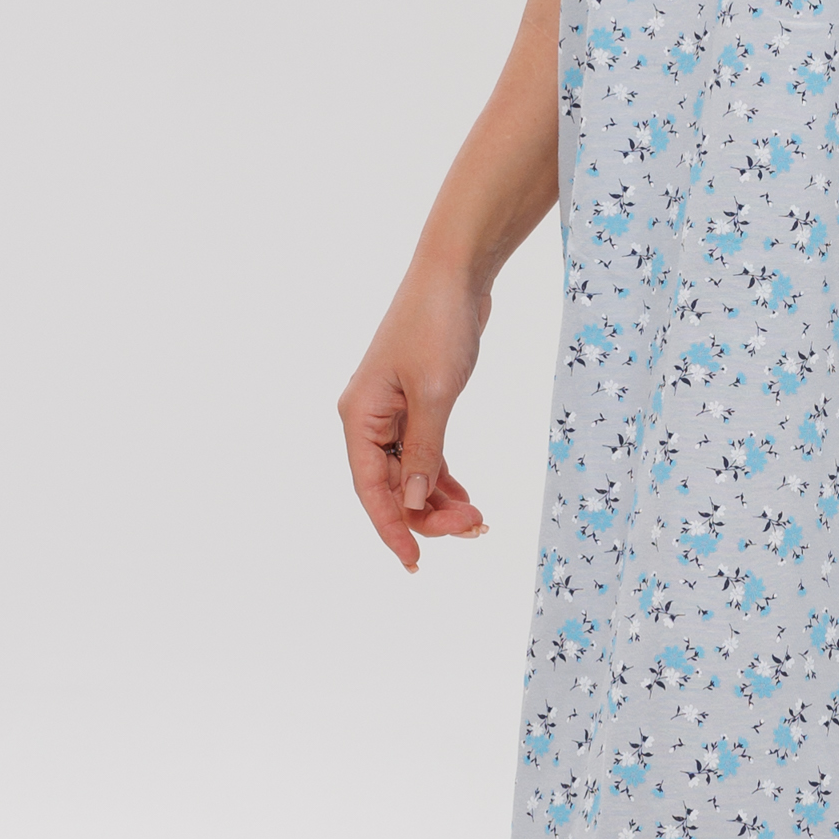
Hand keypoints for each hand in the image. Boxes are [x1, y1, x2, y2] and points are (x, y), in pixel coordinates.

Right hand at [338, 263, 492, 572]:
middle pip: (390, 486)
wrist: (455, 274)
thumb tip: (411, 502)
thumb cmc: (437, 325)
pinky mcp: (416, 404)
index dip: (391, 529)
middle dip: (428, 513)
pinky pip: (423, 454)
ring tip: (478, 520)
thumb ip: (424, 452)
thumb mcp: (434, 394)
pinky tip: (466, 498)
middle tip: (474, 527)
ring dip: (439, 500)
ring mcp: (391, 412)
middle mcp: (368, 418)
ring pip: (409, 473)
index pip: (370, 489)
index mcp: (360, 416)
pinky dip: (442, 477)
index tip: (414, 563)